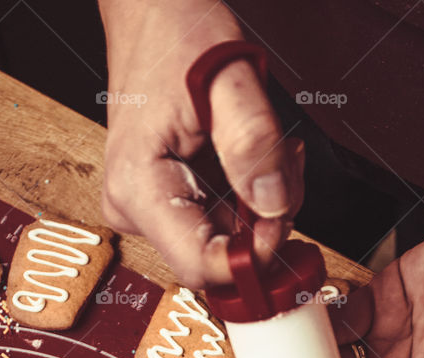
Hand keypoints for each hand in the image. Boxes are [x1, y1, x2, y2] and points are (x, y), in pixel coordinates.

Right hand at [98, 0, 302, 288]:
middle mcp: (136, 208)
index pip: (200, 265)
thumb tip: (274, 204)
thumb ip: (253, 142)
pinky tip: (258, 160)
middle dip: (265, 223)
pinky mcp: (166, 199)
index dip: (251, 258)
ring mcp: (150, 207)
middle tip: (287, 167)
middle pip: (218, 256)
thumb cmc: (175, 29)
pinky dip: (251, 197)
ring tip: (274, 152)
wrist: (151, 8)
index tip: (283, 218)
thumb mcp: (228, 77)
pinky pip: (220, 220)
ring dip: (263, 208)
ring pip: (225, 241)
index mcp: (139, 188)